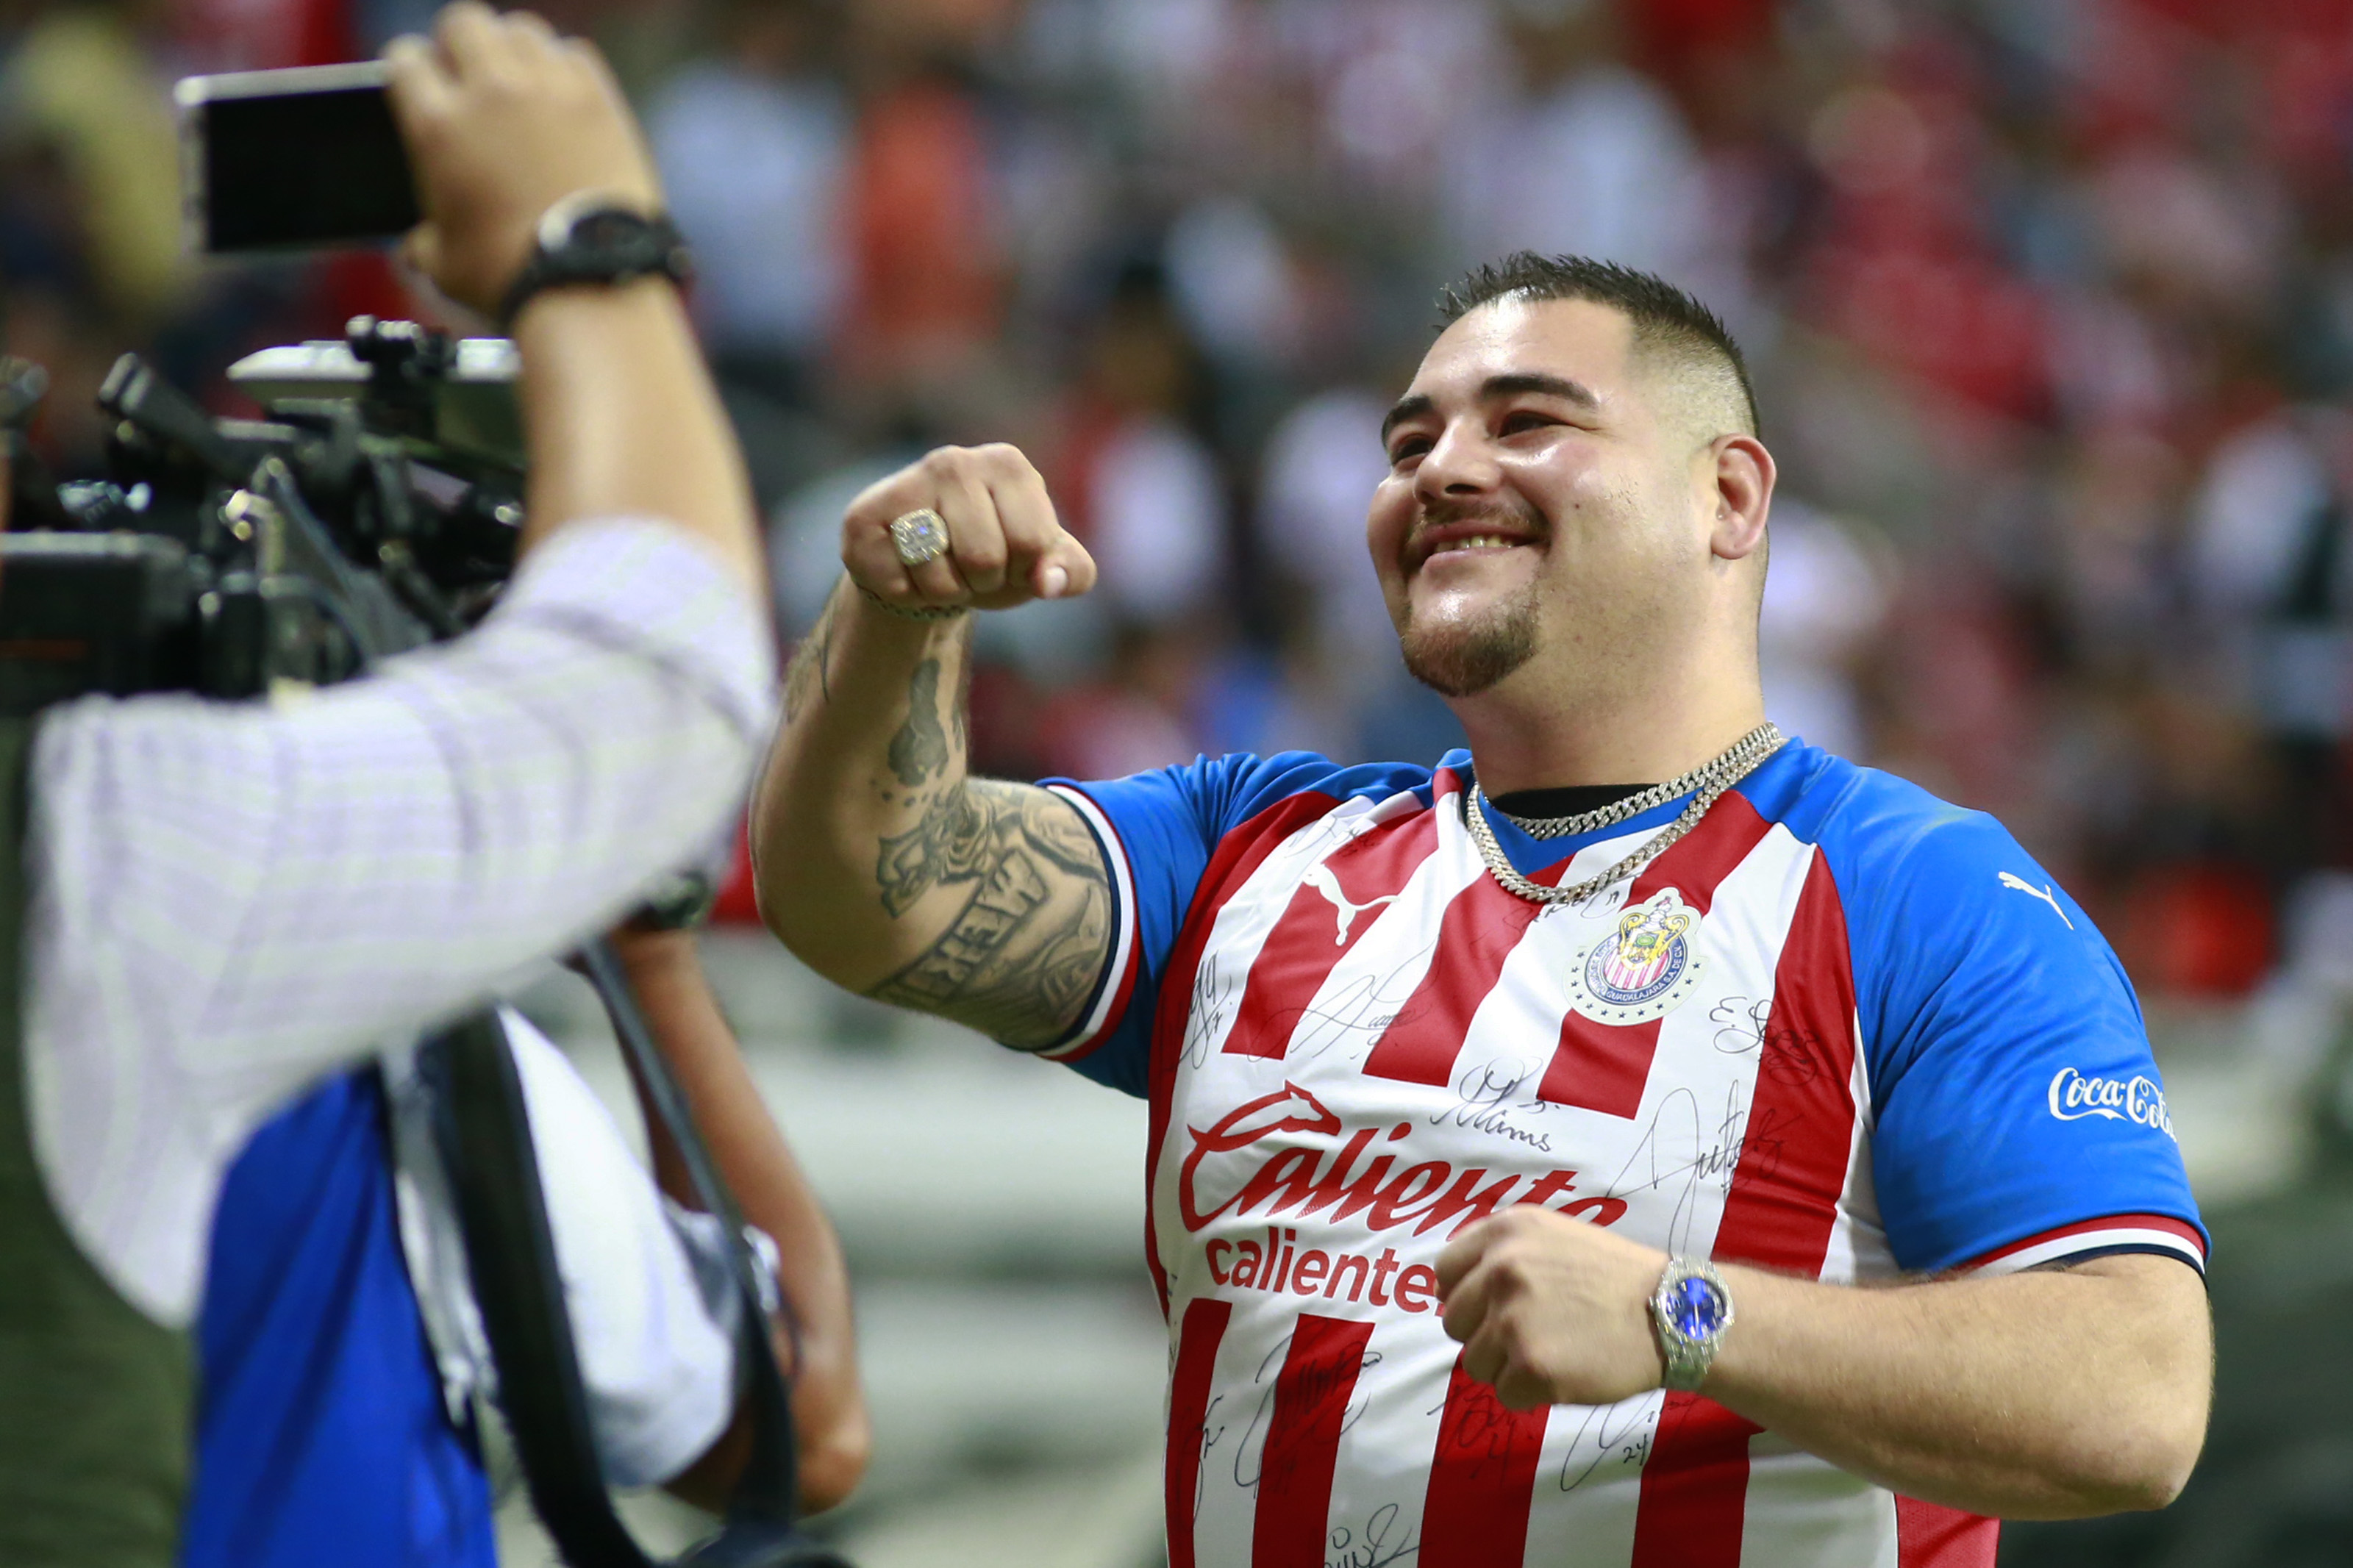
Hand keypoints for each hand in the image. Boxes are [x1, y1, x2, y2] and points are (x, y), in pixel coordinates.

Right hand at [383, 3, 663, 316]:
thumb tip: (415, 249)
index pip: (406, 58)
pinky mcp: (599, 100)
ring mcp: (549, 89)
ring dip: (513, 48)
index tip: (423, 85)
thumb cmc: (510, 277)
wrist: (589, 282)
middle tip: (470, 73)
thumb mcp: (445, 264)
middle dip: (460, 43)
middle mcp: (489, 92)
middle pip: (464, 22)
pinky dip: (565, 66)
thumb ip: (422, 243)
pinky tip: (565, 94)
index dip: (412, 69)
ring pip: (521, 29)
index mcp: (436, 125)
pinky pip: (575, 53)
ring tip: (519, 81)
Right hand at [842, 444, 1096, 615]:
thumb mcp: (1046, 562)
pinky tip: (905, 570)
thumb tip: (1048, 583)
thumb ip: (1070, 571)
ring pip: (938, 577)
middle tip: (971, 567)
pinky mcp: (862, 519)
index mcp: (1008, 464)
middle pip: (984, 560)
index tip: (1012, 557)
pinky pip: (897, 586)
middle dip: (983, 582)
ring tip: (939, 568)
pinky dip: (907, 595)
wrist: (925, 564)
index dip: (1025, 569)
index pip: (1032, 543)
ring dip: (945, 591)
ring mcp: (904, 486)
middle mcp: (953, 463)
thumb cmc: (997, 555)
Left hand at [1436, 1207, 1670, 1409]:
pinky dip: (1530, 1394)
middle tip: (1531, 1335)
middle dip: (1485, 1335)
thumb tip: (1447, 1289)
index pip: (1444, 1271)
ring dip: (1507, 1367)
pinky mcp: (1531, 1366)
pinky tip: (1565, 1374)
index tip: (1490, 1308)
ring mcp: (1513, 1318)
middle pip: (1454, 1322)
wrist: (1673, 1313)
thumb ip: (1500, 1252)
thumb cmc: (1614, 1277)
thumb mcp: (1553, 1236)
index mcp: (1505, 1231)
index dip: (1465, 1296)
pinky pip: (1505, 1393)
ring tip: (1554, 1352)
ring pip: (1475, 1363)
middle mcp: (1501, 1269)